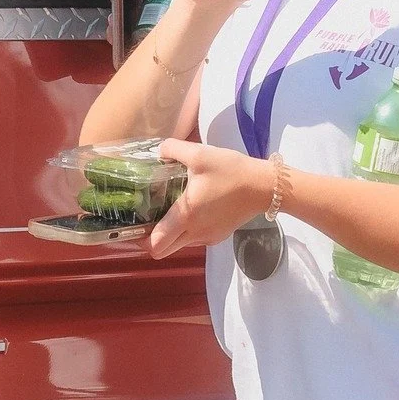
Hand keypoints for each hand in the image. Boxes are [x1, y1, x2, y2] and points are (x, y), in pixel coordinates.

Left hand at [148, 139, 271, 257]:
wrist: (264, 186)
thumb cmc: (230, 171)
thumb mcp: (199, 153)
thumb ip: (172, 149)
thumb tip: (159, 152)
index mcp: (186, 216)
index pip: (156, 244)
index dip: (141, 240)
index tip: (134, 224)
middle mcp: (195, 233)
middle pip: (164, 250)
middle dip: (152, 239)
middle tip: (147, 216)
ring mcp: (208, 238)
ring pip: (180, 244)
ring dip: (171, 232)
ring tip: (170, 207)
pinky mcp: (219, 236)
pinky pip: (195, 238)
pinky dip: (188, 229)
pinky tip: (192, 207)